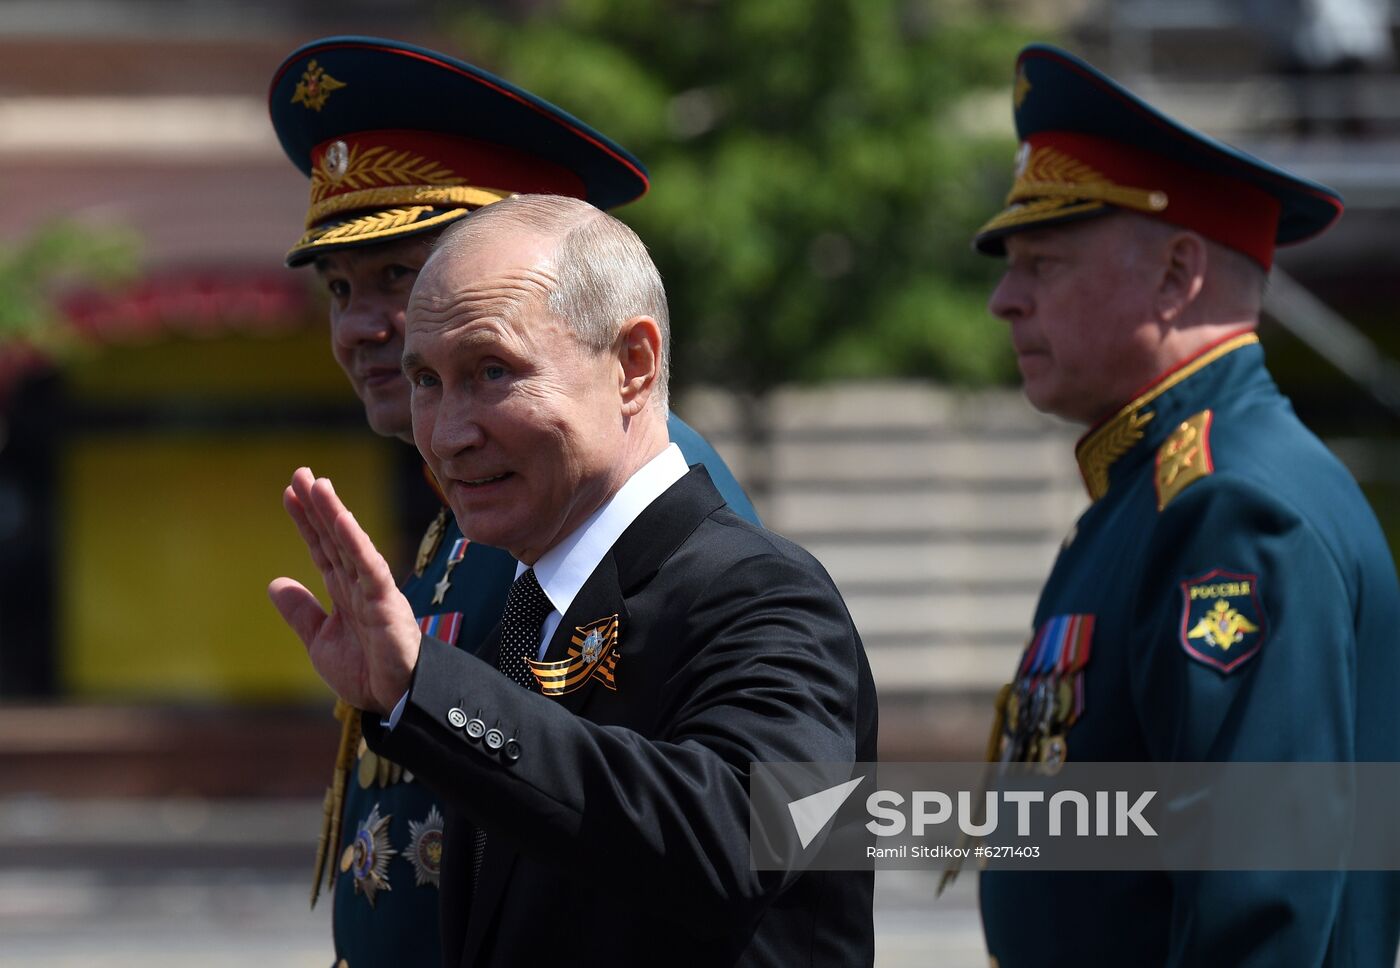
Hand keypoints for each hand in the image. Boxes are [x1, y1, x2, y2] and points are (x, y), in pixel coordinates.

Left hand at [268, 467, 421, 714]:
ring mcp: (373, 590)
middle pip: (333, 538)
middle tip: (300, 473)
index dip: (305, 521)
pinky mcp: (386, 602)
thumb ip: (302, 612)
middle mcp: (358, 584)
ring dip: (334, 514)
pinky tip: (343, 520)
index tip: (289, 493)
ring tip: (317, 484)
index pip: (321, 548)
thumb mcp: (320, 642)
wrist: (394, 701)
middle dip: (317, 506)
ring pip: (350, 544)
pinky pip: (370, 567)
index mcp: (343, 592)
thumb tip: (276, 582)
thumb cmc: (366, 672)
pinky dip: (356, 543)